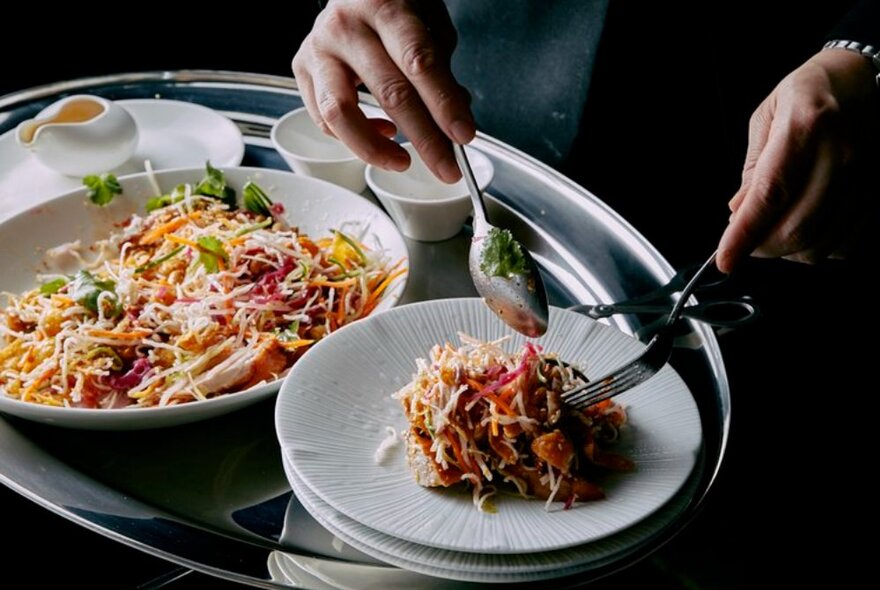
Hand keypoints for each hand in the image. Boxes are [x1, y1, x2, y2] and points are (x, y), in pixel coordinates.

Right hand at [292, 0, 475, 182]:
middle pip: (389, 92)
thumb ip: (442, 70)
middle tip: (447, 168)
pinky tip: (382, 133)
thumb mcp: (429, 24)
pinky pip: (325, 118)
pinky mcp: (301, 69)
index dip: (444, 103)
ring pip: (340, 113)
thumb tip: (453, 122)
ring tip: (403, 161)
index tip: (464, 134)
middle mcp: (345, 26)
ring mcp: (318, 49)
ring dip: (375, 148)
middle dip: (425, 138)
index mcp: (384, 5)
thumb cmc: (393, 8)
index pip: (418, 61)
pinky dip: (354, 137)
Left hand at [717, 49, 879, 272]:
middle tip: (744, 241)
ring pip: (821, 242)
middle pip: (796, 228)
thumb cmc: (810, 92)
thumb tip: (737, 213)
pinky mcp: (879, 192)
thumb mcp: (767, 116)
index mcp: (806, 125)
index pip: (770, 195)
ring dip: (787, 250)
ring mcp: (866, 175)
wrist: (863, 78)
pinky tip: (804, 228)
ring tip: (773, 230)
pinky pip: (846, 243)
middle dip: (760, 247)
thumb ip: (752, 169)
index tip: (725, 259)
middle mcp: (841, 153)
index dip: (744, 235)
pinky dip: (817, 247)